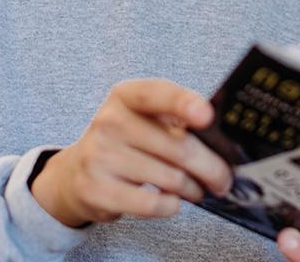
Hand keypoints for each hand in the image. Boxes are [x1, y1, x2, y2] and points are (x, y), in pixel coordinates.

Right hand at [30, 78, 233, 226]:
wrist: (75, 173)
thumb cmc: (125, 143)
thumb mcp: (144, 119)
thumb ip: (177, 120)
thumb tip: (222, 142)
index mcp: (125, 96)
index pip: (157, 94)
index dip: (183, 103)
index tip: (206, 116)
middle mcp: (109, 121)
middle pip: (179, 147)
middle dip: (211, 168)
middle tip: (223, 179)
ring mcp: (100, 156)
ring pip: (171, 178)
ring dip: (193, 189)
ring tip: (194, 190)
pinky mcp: (97, 189)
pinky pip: (152, 204)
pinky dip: (170, 206)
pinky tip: (170, 201)